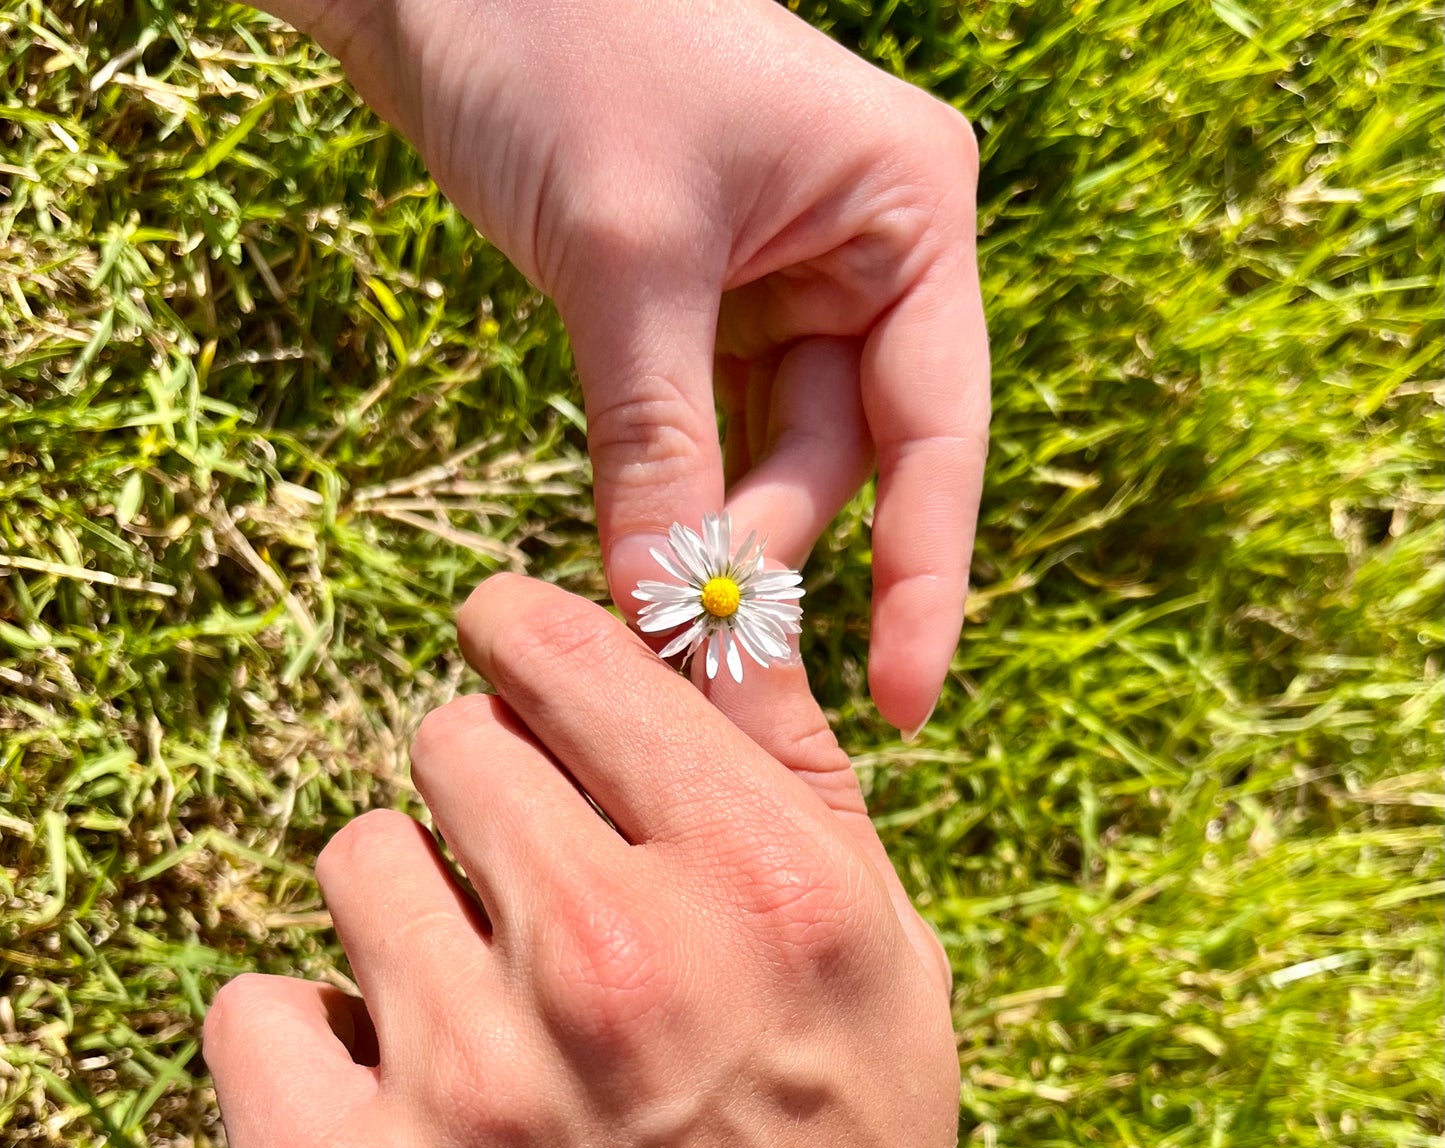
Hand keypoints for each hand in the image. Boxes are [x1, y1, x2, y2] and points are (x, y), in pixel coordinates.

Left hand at [205, 576, 968, 1147]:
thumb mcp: (886, 981)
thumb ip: (792, 778)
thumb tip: (709, 610)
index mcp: (760, 887)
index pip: (556, 645)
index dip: (524, 652)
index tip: (514, 681)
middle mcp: (612, 961)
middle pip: (442, 741)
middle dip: (484, 814)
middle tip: (538, 924)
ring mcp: (467, 1082)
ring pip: (351, 865)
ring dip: (411, 934)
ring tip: (495, 1049)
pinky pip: (254, 1007)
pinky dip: (317, 1050)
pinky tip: (410, 1121)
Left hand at [265, 0, 987, 736]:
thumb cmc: (551, 38)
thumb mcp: (623, 259)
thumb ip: (659, 447)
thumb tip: (676, 621)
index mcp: (907, 210)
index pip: (938, 429)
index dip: (925, 576)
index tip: (905, 705)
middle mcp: (867, 251)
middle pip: (844, 458)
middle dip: (767, 553)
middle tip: (695, 654)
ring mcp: (785, 280)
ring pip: (769, 461)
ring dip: (711, 538)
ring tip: (654, 621)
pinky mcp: (703, 304)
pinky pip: (706, 435)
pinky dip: (671, 498)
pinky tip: (639, 559)